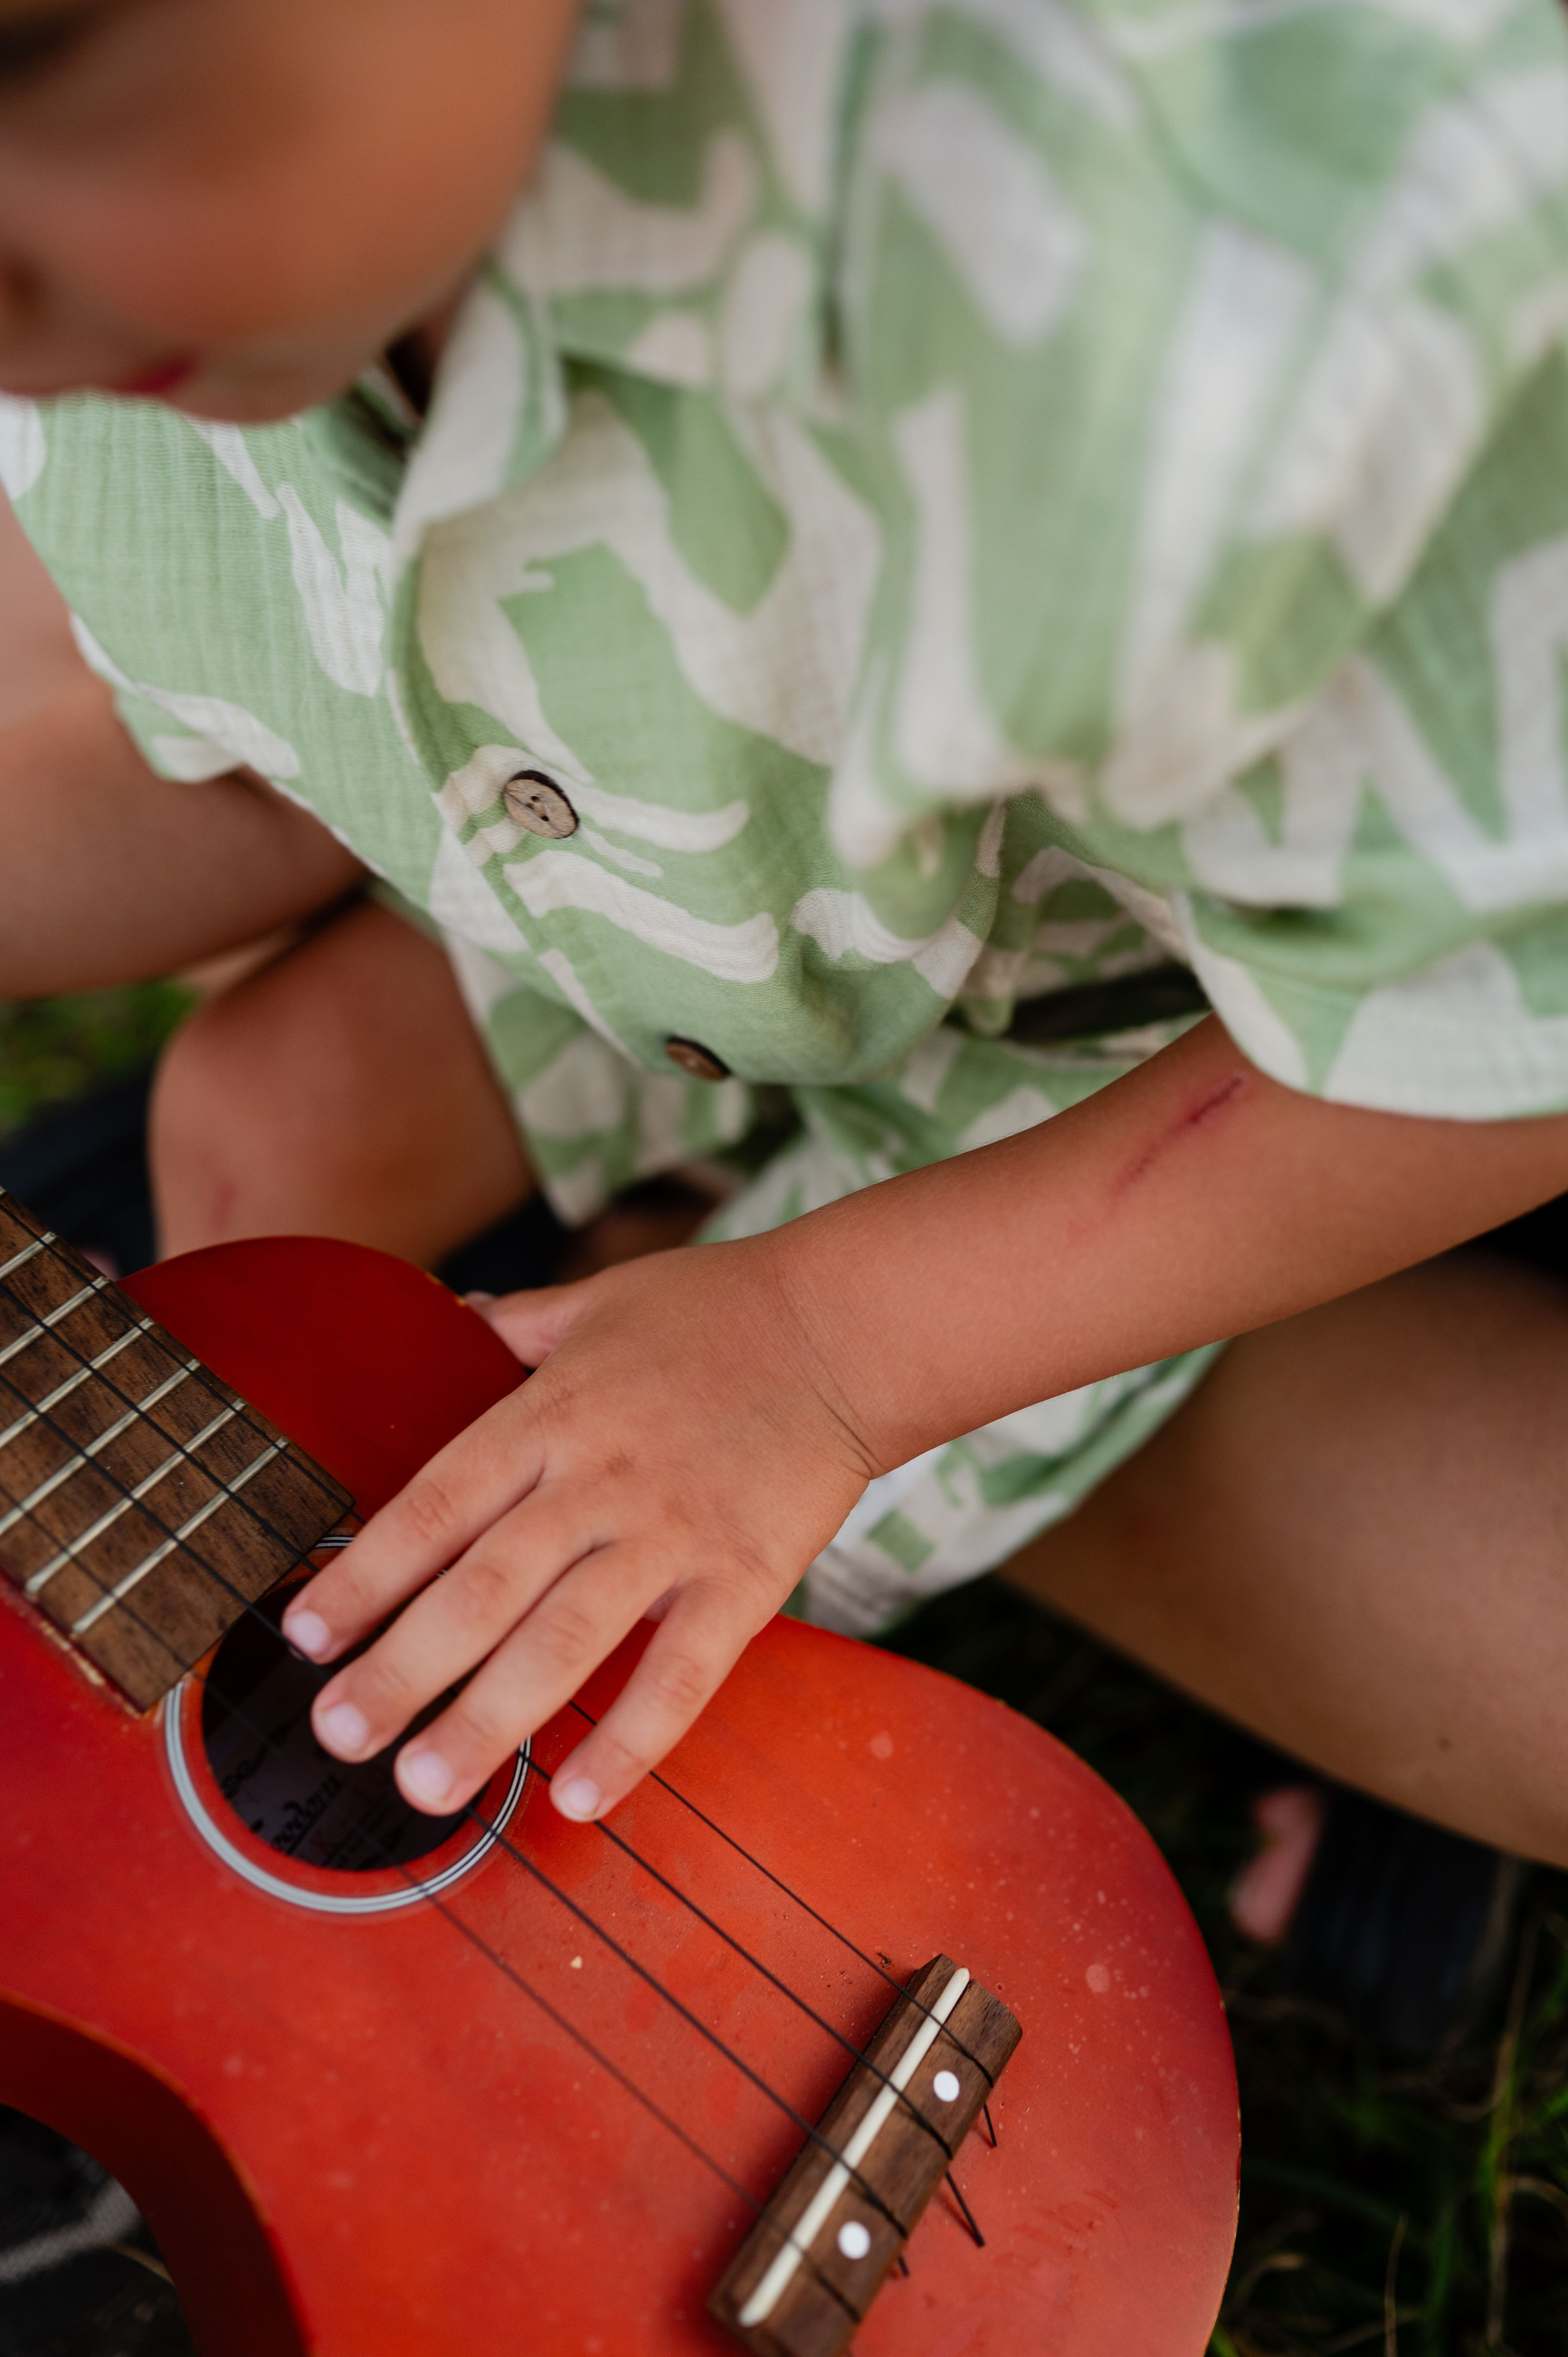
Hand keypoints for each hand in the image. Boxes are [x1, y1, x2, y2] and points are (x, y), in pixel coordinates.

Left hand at [280, 1236, 874, 1820]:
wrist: (845, 1327)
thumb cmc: (716, 1311)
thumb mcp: (596, 1300)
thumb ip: (513, 1325)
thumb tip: (442, 1317)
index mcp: (550, 1414)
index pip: (435, 1504)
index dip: (366, 1573)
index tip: (303, 1636)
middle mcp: (600, 1480)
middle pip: (483, 1586)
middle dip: (403, 1668)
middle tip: (338, 1736)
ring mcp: (674, 1534)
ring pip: (567, 1640)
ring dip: (490, 1719)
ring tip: (425, 1787)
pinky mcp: (746, 1579)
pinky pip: (683, 1673)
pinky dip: (633, 1739)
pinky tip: (580, 1801)